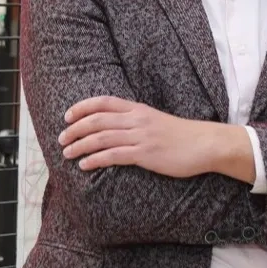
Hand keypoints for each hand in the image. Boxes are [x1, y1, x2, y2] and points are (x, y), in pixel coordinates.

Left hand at [59, 96, 237, 177]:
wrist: (205, 144)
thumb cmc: (181, 135)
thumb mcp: (155, 120)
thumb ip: (135, 120)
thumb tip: (114, 127)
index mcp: (138, 109)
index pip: (103, 102)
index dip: (81, 108)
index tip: (67, 116)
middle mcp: (136, 120)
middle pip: (96, 120)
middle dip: (74, 129)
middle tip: (61, 139)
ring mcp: (140, 137)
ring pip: (101, 138)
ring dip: (80, 146)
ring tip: (67, 153)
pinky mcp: (145, 154)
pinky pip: (114, 156)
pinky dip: (95, 160)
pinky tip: (85, 165)